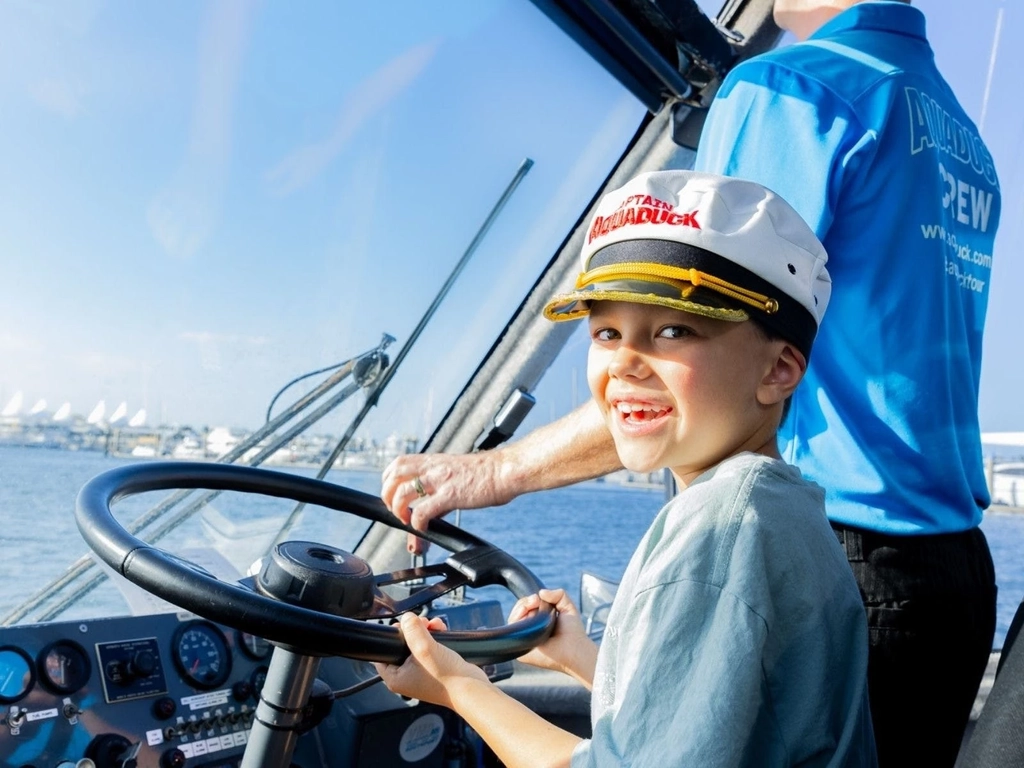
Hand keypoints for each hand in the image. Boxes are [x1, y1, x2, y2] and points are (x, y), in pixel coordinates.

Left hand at [374, 613, 487, 706]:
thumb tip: (407, 618)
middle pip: (401, 646)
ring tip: (433, 624)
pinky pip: (429, 648)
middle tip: (420, 623)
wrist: (470, 687)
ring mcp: (421, 672)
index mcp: (396, 678)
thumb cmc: (446, 678)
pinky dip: (434, 637)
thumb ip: (413, 630)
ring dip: (425, 631)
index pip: (382, 655)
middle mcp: (406, 677)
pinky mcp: (434, 668)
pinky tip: (440, 629)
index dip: (391, 637)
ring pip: (417, 644)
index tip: (401, 627)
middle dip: (412, 631)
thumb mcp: (424, 649)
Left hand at [381, 452, 513, 553]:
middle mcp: (434, 468)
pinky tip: (424, 527)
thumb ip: (441, 490)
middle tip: (395, 509)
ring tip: (406, 520)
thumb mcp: (458, 474)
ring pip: (403, 492)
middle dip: (387, 494)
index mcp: (435, 461)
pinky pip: (423, 510)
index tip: (391, 493)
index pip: (399, 463)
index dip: (389, 479)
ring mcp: (441, 481)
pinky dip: (417, 522)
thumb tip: (432, 512)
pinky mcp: (451, 495)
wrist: (506, 470)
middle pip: (395, 475)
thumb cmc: (488, 474)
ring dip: (398, 509)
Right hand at [508, 589, 596, 686]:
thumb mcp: (568, 606)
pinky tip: (526, 622)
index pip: (525, 606)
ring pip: (513, 621)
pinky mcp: (521, 651)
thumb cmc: (573, 632)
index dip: (528, 600)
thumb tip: (541, 592)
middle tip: (535, 602)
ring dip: (521, 611)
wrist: (575, 650)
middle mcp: (530, 629)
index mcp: (538, 620)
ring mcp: (524, 639)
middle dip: (524, 603)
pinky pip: (512, 635)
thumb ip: (559, 594)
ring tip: (532, 610)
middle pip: (517, 611)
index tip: (536, 598)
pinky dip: (517, 625)